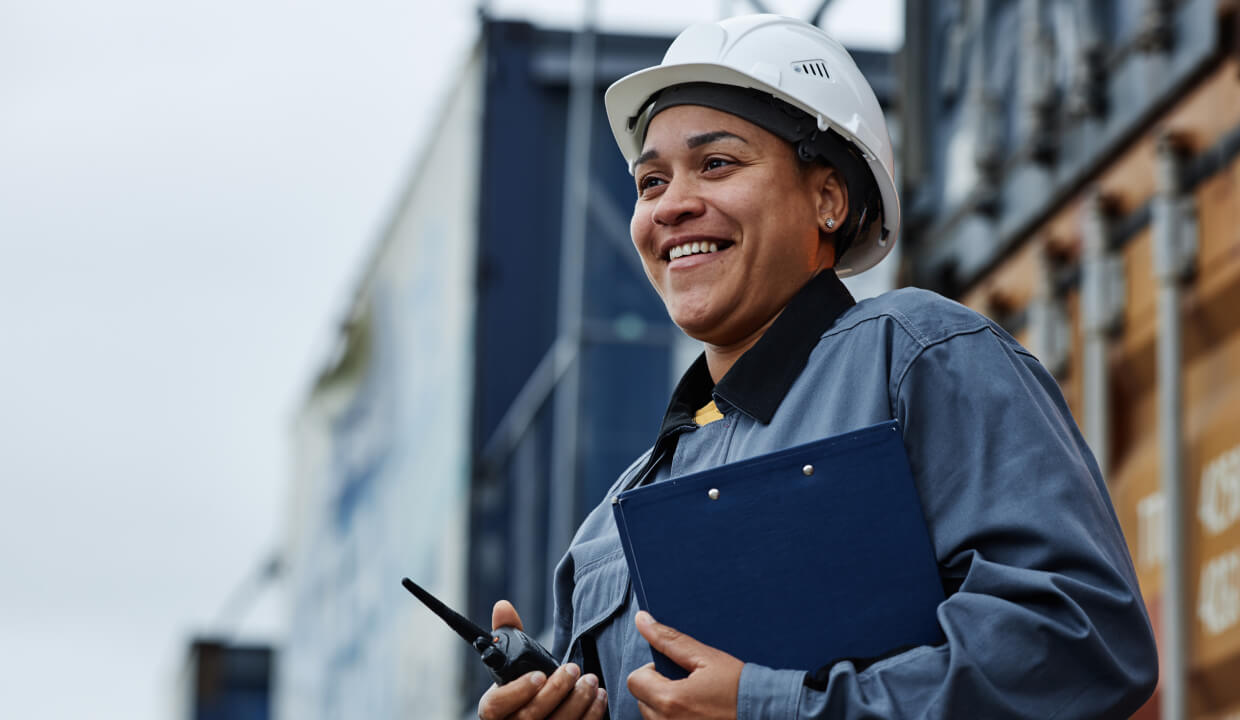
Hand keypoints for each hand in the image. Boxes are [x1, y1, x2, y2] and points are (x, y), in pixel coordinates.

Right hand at [476, 600, 608, 719]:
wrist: (535, 716)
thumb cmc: (522, 688)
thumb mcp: (511, 664)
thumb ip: (507, 634)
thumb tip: (503, 606)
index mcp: (494, 709)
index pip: (496, 706)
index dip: (518, 692)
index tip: (539, 675)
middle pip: (531, 716)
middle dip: (556, 691)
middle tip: (574, 669)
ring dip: (578, 702)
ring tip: (590, 681)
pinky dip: (591, 715)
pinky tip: (599, 697)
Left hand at [627, 611, 742, 719]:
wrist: (768, 712)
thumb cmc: (739, 687)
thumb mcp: (706, 658)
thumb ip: (669, 639)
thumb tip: (642, 620)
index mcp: (670, 700)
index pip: (635, 681)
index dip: (651, 672)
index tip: (672, 672)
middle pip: (641, 701)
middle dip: (657, 690)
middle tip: (687, 687)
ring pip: (652, 717)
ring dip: (665, 708)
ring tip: (694, 703)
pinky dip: (674, 719)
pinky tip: (696, 715)